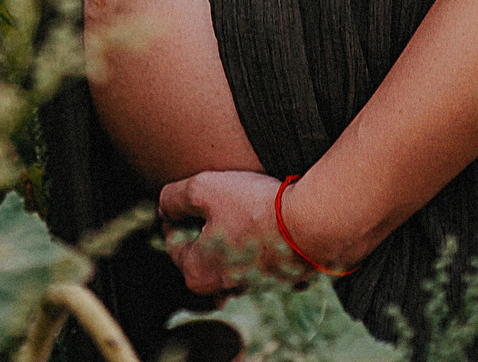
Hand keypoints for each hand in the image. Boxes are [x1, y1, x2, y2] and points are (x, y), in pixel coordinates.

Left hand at [155, 169, 301, 297]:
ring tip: (240, 211)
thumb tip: (164, 206)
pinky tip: (265, 226)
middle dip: (202, 229)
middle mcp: (223, 288)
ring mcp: (254, 287)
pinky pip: (260, 262)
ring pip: (230, 259)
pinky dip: (259, 246)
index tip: (187, 197)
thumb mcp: (203, 189)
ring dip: (231, 237)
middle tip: (212, 203)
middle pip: (201, 255)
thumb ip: (173, 197)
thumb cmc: (254, 207)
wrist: (313, 224)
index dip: (176, 214)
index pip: (173, 242)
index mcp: (196, 272)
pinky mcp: (279, 280)